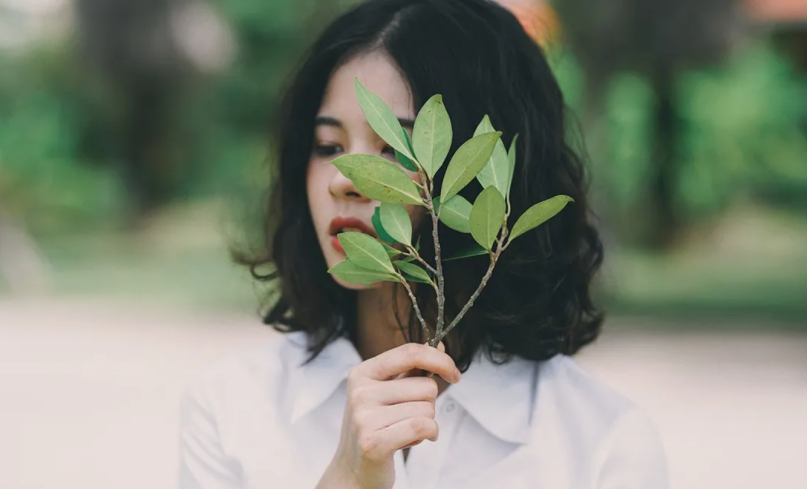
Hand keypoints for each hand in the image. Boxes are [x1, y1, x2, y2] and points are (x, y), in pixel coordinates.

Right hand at [316, 342, 460, 488]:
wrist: (353, 471)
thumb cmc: (376, 428)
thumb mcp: (389, 394)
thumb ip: (412, 370)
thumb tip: (440, 344)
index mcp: (362, 373)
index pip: (410, 353)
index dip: (440, 360)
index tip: (454, 373)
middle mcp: (360, 392)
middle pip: (426, 386)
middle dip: (429, 404)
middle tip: (409, 418)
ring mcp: (364, 417)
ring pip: (427, 409)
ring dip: (427, 423)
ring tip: (405, 431)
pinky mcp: (373, 443)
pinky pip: (423, 427)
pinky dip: (429, 435)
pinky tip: (415, 441)